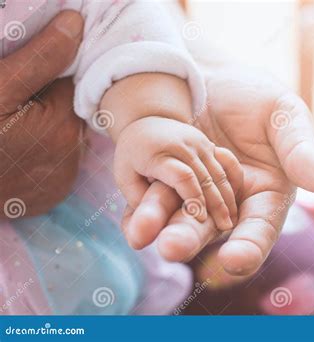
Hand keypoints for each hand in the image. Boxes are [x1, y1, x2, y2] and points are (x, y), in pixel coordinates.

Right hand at [0, 11, 83, 217]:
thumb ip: (40, 57)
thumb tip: (76, 23)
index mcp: (63, 125)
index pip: (74, 85)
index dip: (51, 75)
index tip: (27, 76)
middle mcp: (74, 154)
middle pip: (69, 111)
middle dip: (48, 101)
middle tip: (14, 106)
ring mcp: (64, 178)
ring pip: (63, 135)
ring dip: (45, 127)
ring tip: (12, 131)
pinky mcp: (53, 193)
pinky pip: (56, 161)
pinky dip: (42, 153)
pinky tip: (18, 152)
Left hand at [113, 116, 242, 242]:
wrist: (148, 122)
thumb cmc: (132, 156)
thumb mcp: (126, 177)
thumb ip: (139, 201)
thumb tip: (155, 225)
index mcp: (158, 154)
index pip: (182, 176)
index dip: (193, 198)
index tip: (201, 220)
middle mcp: (182, 146)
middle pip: (205, 176)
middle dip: (216, 204)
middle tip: (225, 227)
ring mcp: (198, 143)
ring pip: (218, 172)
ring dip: (227, 197)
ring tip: (232, 220)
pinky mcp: (208, 144)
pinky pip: (225, 164)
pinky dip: (232, 185)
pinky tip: (235, 204)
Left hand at [123, 66, 313, 275]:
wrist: (213, 80)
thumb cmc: (257, 100)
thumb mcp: (285, 116)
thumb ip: (300, 148)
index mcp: (266, 196)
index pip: (260, 230)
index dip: (249, 247)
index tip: (234, 259)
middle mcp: (229, 205)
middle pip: (210, 230)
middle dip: (190, 239)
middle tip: (171, 247)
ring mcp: (194, 197)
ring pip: (177, 217)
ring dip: (159, 225)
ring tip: (141, 232)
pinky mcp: (165, 183)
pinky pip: (153, 200)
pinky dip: (140, 210)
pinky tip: (131, 217)